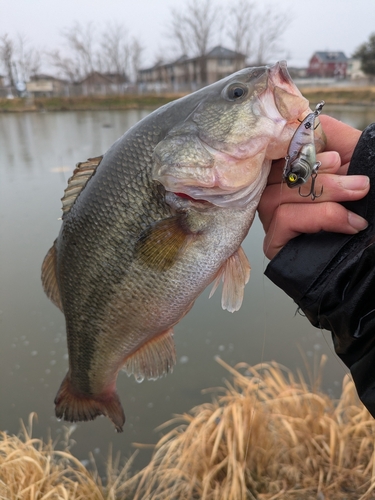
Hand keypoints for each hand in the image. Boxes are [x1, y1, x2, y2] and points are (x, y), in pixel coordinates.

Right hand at [258, 115, 369, 259]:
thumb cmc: (367, 200)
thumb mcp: (351, 155)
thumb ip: (326, 132)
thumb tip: (301, 114)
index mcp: (289, 170)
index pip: (273, 150)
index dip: (295, 145)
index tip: (331, 156)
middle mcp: (275, 191)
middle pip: (275, 172)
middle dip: (320, 173)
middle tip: (357, 182)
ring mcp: (272, 218)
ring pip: (278, 194)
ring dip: (325, 193)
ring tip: (358, 196)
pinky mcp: (274, 242)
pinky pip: (284, 218)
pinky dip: (321, 217)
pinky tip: (349, 224)